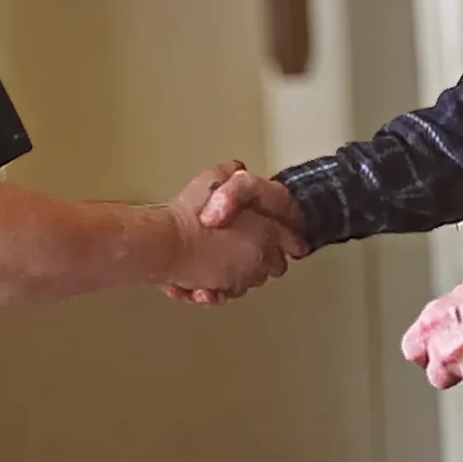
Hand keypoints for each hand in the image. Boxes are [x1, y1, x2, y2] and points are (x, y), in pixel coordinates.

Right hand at [160, 162, 293, 300]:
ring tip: (228, 258)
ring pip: (252, 280)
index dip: (292, 240)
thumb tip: (236, 169)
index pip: (292, 241)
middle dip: (269, 257)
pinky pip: (227, 292)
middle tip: (258, 247)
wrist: (167, 244)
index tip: (295, 244)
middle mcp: (258, 261)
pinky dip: (221, 286)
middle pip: (276, 265)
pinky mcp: (218, 292)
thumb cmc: (190, 216)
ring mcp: (239, 279)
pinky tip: (210, 273)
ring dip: (245, 271)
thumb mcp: (213, 179)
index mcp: (266, 234)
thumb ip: (230, 173)